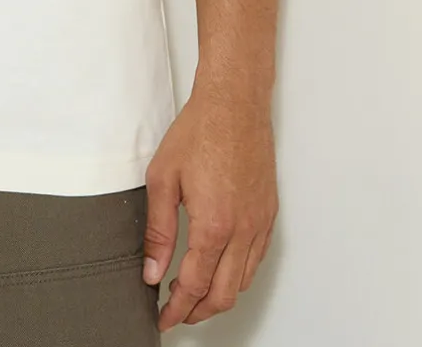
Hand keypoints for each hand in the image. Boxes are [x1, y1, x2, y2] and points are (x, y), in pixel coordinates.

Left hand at [143, 84, 277, 328]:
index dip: (177, 309)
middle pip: (223, 295)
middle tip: (176, 312)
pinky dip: (237, 274)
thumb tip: (152, 270)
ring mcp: (260, 224)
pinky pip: (256, 259)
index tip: (164, 317)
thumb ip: (158, 230)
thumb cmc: (199, 132)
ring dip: (218, 296)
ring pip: (242, 281)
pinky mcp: (269, 214)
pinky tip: (220, 267)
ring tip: (194, 293)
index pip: (195, 286)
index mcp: (213, 225)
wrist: (234, 104)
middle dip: (198, 312)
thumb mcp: (163, 179)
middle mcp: (242, 231)